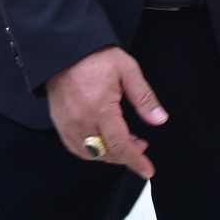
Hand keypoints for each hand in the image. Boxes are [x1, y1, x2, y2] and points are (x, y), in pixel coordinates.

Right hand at [45, 46, 166, 179]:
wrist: (65, 49)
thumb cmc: (97, 56)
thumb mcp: (128, 70)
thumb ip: (144, 98)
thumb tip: (159, 119)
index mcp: (101, 107)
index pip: (120, 145)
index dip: (135, 160)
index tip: (147, 169)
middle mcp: (82, 120)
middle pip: (106, 153)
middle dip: (126, 155)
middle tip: (141, 145)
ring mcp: (68, 124)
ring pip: (91, 154)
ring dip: (110, 154)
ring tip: (125, 141)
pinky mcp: (59, 123)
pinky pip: (76, 148)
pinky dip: (92, 151)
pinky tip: (104, 141)